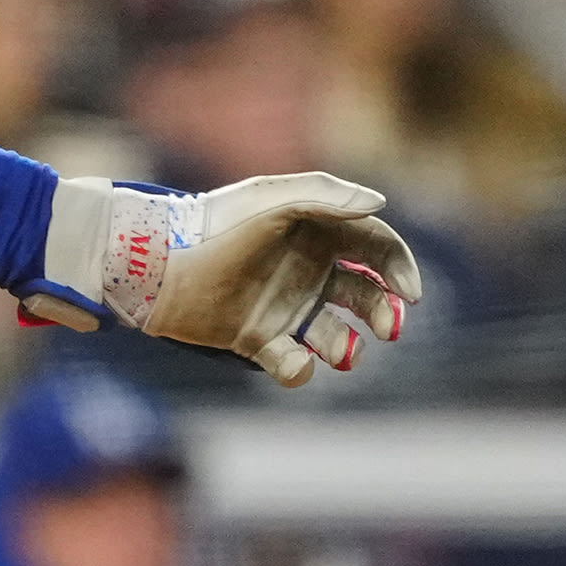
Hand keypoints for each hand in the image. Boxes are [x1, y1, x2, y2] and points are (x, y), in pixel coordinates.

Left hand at [19, 173, 421, 385]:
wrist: (157, 266)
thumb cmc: (214, 227)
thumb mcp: (269, 200)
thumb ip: (325, 195)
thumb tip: (378, 202)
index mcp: (315, 233)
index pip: (375, 248)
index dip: (400, 269)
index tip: (409, 294)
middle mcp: (304, 271)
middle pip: (366, 297)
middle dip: (383, 313)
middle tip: (386, 327)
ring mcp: (283, 307)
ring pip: (336, 336)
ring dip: (348, 347)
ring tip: (341, 349)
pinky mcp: (256, 340)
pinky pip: (293, 364)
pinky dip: (299, 370)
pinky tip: (293, 360)